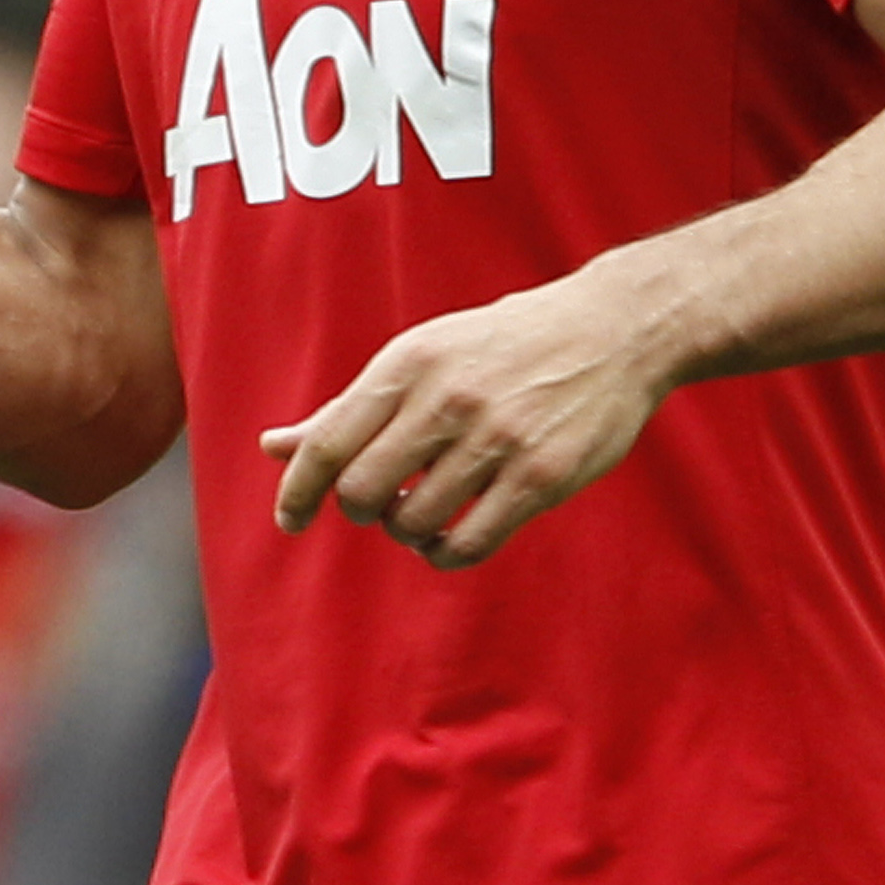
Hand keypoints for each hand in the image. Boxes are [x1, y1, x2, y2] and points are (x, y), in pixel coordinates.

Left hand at [256, 277, 675, 568]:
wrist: (610, 330)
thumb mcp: (419, 359)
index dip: (298, 490)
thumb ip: (348, 409)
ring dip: (405, 532)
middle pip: (362, 491)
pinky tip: (447, 539)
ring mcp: (497, 440)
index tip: (289, 519)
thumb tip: (274, 447)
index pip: (328, 443)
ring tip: (419, 516)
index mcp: (407, 365)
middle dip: (359, 510)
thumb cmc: (497, 348)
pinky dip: (444, 554)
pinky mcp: (541, 478)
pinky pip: (469, 544)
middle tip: (378, 505)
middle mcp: (446, 400)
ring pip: (414, 523)